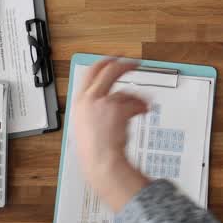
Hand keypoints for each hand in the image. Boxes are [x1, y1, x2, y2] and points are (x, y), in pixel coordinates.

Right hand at [71, 58, 150, 210]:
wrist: (100, 163)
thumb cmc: (95, 151)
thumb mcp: (87, 124)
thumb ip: (95, 108)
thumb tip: (111, 99)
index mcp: (79, 102)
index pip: (90, 73)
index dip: (103, 63)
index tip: (113, 59)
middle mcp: (88, 100)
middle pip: (107, 70)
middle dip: (123, 64)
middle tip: (135, 63)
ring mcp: (102, 103)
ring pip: (125, 90)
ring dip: (137, 98)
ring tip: (143, 106)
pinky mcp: (116, 110)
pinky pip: (134, 103)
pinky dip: (141, 107)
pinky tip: (143, 112)